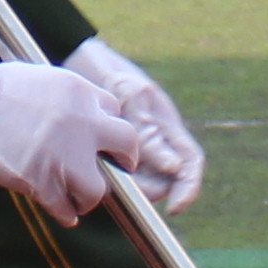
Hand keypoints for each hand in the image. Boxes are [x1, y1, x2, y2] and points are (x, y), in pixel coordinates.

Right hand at [0, 57, 122, 225]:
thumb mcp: (37, 78)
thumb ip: (61, 99)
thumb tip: (67, 120)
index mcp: (79, 91)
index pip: (114, 111)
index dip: (107, 130)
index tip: (100, 141)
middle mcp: (82, 122)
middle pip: (126, 144)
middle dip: (123, 160)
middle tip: (115, 170)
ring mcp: (65, 154)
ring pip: (100, 188)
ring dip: (89, 195)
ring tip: (77, 199)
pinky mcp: (43, 181)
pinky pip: (67, 209)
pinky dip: (66, 214)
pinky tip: (61, 213)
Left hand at [70, 35, 205, 211]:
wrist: (78, 59)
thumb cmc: (106, 71)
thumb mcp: (128, 95)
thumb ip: (148, 131)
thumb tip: (173, 167)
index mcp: (166, 123)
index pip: (189, 163)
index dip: (188, 188)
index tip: (174, 208)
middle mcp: (156, 138)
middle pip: (165, 179)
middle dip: (149, 189)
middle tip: (124, 186)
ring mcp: (135, 145)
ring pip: (142, 180)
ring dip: (129, 184)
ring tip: (104, 172)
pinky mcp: (112, 150)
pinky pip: (119, 174)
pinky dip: (111, 178)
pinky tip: (93, 169)